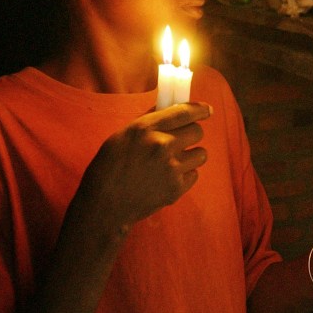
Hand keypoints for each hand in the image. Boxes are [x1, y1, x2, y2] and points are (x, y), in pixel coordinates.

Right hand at [78, 102, 211, 231]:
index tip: (207, 110)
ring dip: (191, 155)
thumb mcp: (124, 135)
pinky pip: (194, 174)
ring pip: (201, 154)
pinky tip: (168, 177)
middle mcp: (162, 145)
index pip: (184, 112)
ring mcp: (171, 168)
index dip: (200, 109)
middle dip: (191, 134)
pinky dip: (185, 175)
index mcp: (146, 128)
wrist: (105, 204)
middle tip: (182, 140)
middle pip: (198, 132)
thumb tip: (170, 107)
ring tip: (175, 161)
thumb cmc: (110, 166)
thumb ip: (150, 121)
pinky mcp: (176, 188)